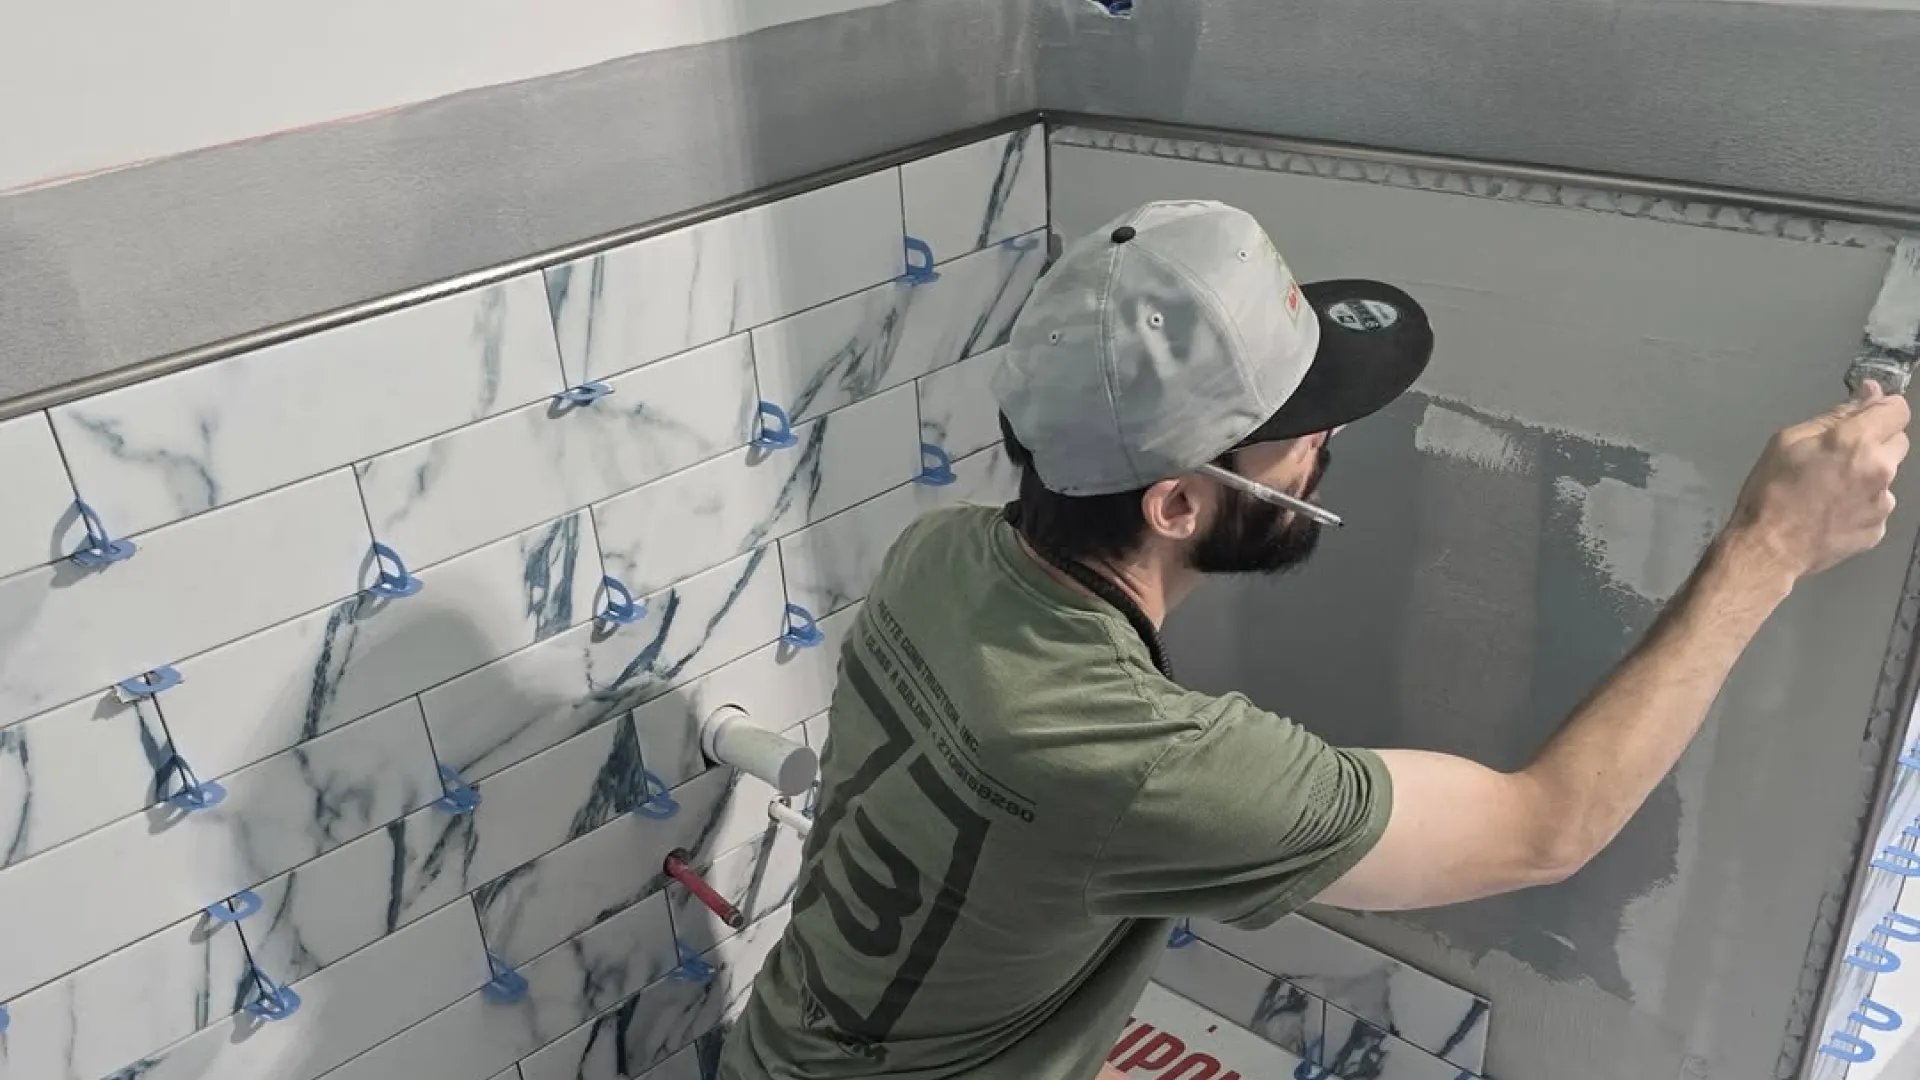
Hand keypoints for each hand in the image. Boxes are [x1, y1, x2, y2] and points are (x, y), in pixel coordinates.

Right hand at [1725, 381, 1911, 579]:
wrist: (1768, 549)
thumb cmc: (1770, 491)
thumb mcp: (1788, 441)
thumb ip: (1834, 416)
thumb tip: (1868, 393)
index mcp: (1857, 441)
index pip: (1898, 410)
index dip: (1881, 409)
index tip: (1864, 416)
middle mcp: (1880, 469)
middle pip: (1898, 441)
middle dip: (1874, 443)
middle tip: (1838, 457)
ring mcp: (1883, 502)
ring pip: (1885, 477)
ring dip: (1866, 477)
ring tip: (1828, 492)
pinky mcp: (1878, 528)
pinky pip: (1876, 507)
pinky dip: (1859, 506)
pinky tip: (1831, 513)